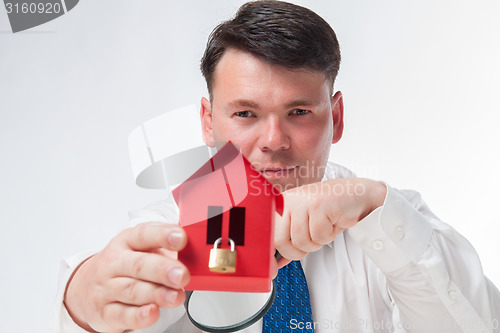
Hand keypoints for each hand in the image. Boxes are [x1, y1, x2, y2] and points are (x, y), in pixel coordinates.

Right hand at [64, 222, 189, 332]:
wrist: (86, 286)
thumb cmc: (124, 263)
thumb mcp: (141, 247)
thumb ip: (165, 246)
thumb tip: (196, 248)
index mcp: (127, 241)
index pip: (144, 234)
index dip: (163, 235)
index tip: (182, 238)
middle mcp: (115, 263)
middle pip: (139, 265)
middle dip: (163, 270)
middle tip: (182, 275)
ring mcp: (108, 288)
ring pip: (133, 291)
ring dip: (157, 294)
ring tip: (176, 296)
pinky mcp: (105, 312)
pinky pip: (122, 315)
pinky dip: (138, 316)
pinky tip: (152, 312)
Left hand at [275, 178, 385, 259]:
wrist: (357, 196)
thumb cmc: (330, 212)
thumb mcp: (304, 225)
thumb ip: (289, 241)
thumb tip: (275, 264)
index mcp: (280, 204)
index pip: (267, 233)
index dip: (270, 254)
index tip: (274, 269)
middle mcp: (288, 200)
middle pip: (280, 240)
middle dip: (297, 251)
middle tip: (311, 242)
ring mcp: (302, 201)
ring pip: (300, 240)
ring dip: (316, 242)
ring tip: (323, 228)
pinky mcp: (318, 204)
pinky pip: (318, 236)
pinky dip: (328, 236)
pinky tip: (332, 223)